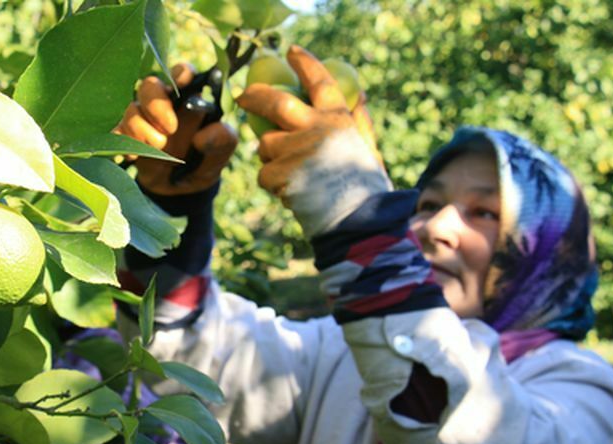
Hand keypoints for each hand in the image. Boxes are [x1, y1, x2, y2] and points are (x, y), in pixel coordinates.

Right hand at [116, 64, 237, 195]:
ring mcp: (142, 118)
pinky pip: (116, 130)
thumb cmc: (205, 159)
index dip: (180, 73)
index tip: (182, 83)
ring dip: (143, 130)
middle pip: (149, 85)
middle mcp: (162, 102)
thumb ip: (222, 138)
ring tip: (159, 147)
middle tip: (171, 128)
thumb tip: (203, 136)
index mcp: (188, 97)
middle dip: (157, 105)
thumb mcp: (223, 150)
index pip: (181, 73)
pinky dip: (124, 142)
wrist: (184, 187)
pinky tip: (135, 156)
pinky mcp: (126, 135)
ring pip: (131, 109)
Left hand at [237, 45, 390, 237]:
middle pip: (273, 101)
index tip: (291, 51)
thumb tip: (360, 97)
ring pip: (265, 144)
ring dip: (271, 156)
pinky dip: (272, 183)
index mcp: (338, 118)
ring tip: (294, 174)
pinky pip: (264, 173)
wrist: (355, 223)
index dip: (304, 63)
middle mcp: (315, 128)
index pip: (319, 80)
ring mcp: (295, 150)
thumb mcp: (368, 149)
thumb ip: (359, 122)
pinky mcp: (279, 173)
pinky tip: (292, 192)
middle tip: (244, 97)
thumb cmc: (364, 188)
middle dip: (254, 96)